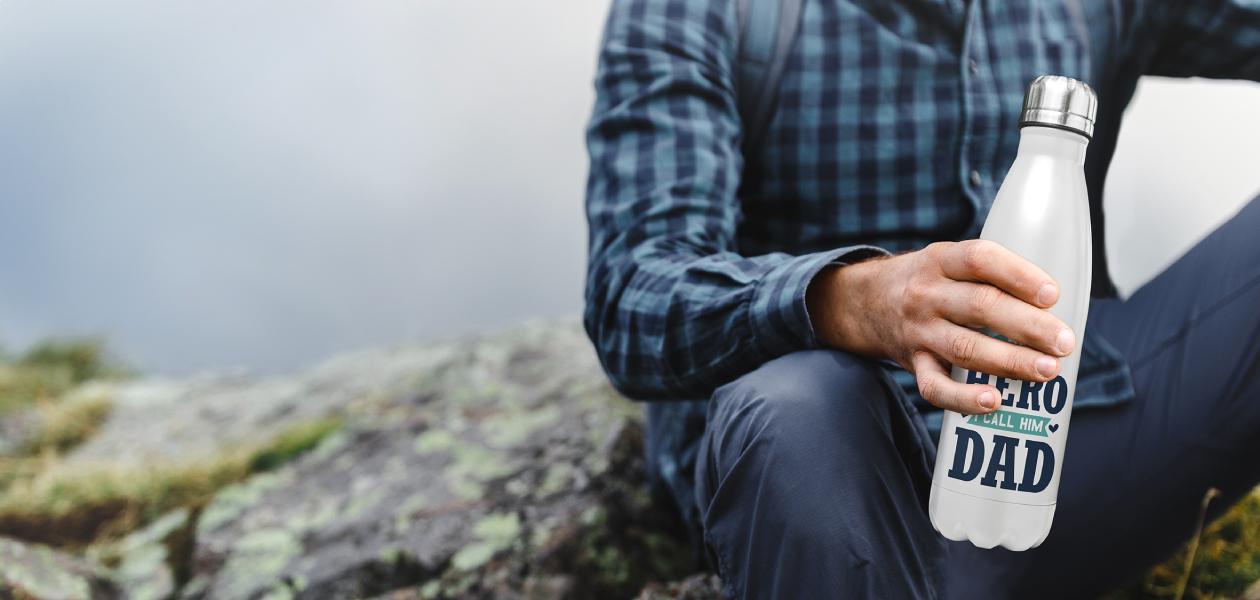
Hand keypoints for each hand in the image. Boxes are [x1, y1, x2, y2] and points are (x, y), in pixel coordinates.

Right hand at [807, 240, 1074, 414]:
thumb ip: (991, 273)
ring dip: (1010, 361)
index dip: (1018, 275)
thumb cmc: (930, 282)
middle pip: (980, 306)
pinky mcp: (914, 364)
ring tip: (1047, 371)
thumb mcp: (949, 260)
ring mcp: (919, 332)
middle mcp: (927, 294)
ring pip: (965, 347)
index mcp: (941, 260)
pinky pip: (936, 387)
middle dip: (1028, 326)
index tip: (1052, 294)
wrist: (866, 303)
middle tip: (1064, 342)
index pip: (980, 259)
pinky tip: (994, 402)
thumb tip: (1056, 303)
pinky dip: (964, 398)